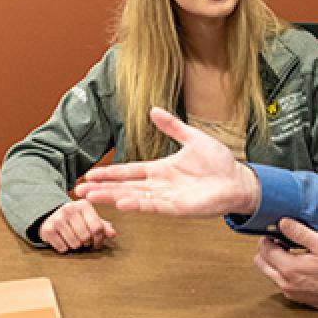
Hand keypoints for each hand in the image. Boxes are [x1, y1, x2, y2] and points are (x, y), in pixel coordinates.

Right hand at [38, 199, 116, 252]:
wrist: (52, 216)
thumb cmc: (77, 220)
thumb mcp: (91, 219)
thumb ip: (103, 226)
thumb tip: (112, 234)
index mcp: (84, 205)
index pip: (97, 227)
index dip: (99, 239)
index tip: (97, 244)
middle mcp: (70, 208)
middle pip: (86, 236)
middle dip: (87, 243)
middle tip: (84, 242)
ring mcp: (57, 217)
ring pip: (74, 243)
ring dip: (76, 246)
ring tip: (75, 241)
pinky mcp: (47, 228)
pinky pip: (62, 247)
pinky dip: (64, 249)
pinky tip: (64, 242)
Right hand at [74, 108, 259, 216]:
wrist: (238, 179)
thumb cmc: (219, 162)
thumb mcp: (192, 138)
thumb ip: (172, 126)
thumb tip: (153, 110)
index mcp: (161, 169)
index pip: (129, 171)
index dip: (110, 173)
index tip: (90, 175)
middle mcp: (160, 185)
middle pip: (124, 186)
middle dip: (101, 189)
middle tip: (79, 191)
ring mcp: (167, 198)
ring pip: (133, 198)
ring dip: (112, 197)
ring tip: (90, 198)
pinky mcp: (177, 208)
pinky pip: (153, 206)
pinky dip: (137, 205)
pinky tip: (121, 203)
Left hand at [254, 219, 317, 310]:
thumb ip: (300, 233)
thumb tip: (282, 223)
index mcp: (290, 268)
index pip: (263, 250)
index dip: (268, 238)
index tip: (278, 232)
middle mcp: (285, 283)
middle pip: (260, 263)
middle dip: (266, 249)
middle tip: (281, 241)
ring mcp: (289, 292)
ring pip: (268, 272)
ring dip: (273, 260)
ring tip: (291, 251)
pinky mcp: (295, 297)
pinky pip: (279, 281)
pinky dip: (281, 271)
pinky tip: (297, 264)